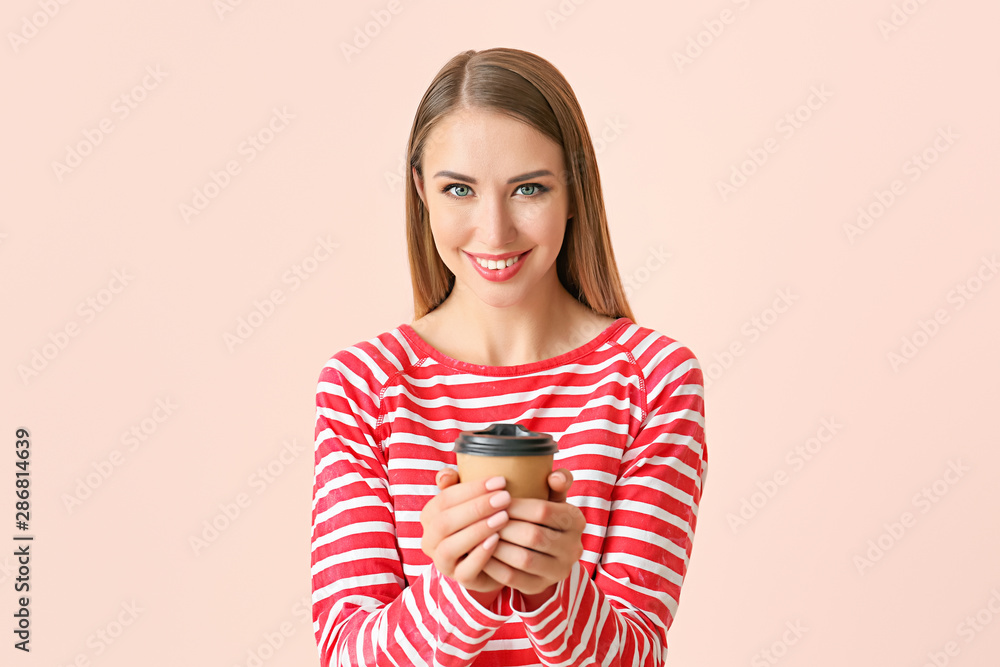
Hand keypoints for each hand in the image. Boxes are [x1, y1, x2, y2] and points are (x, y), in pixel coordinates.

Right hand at [420, 468, 509, 592]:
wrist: (496, 556)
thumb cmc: (482, 519)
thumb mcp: (473, 500)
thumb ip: (458, 484)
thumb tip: (445, 475)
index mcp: (430, 516)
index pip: (445, 499)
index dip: (472, 489)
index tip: (500, 481)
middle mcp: (430, 540)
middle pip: (445, 522)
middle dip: (476, 508)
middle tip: (505, 498)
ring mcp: (443, 562)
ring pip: (450, 547)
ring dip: (478, 530)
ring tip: (504, 517)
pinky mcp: (460, 579)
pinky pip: (465, 570)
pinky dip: (480, 554)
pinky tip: (497, 540)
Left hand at [481, 468, 585, 597]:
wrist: (543, 550)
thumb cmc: (542, 516)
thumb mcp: (552, 497)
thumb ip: (557, 482)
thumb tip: (555, 476)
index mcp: (576, 521)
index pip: (544, 511)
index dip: (516, 505)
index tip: (495, 499)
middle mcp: (573, 548)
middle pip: (533, 536)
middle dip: (504, 526)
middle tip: (483, 517)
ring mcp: (558, 571)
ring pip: (523, 559)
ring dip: (498, 546)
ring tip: (479, 534)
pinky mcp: (540, 586)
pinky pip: (513, 578)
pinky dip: (493, 565)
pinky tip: (480, 552)